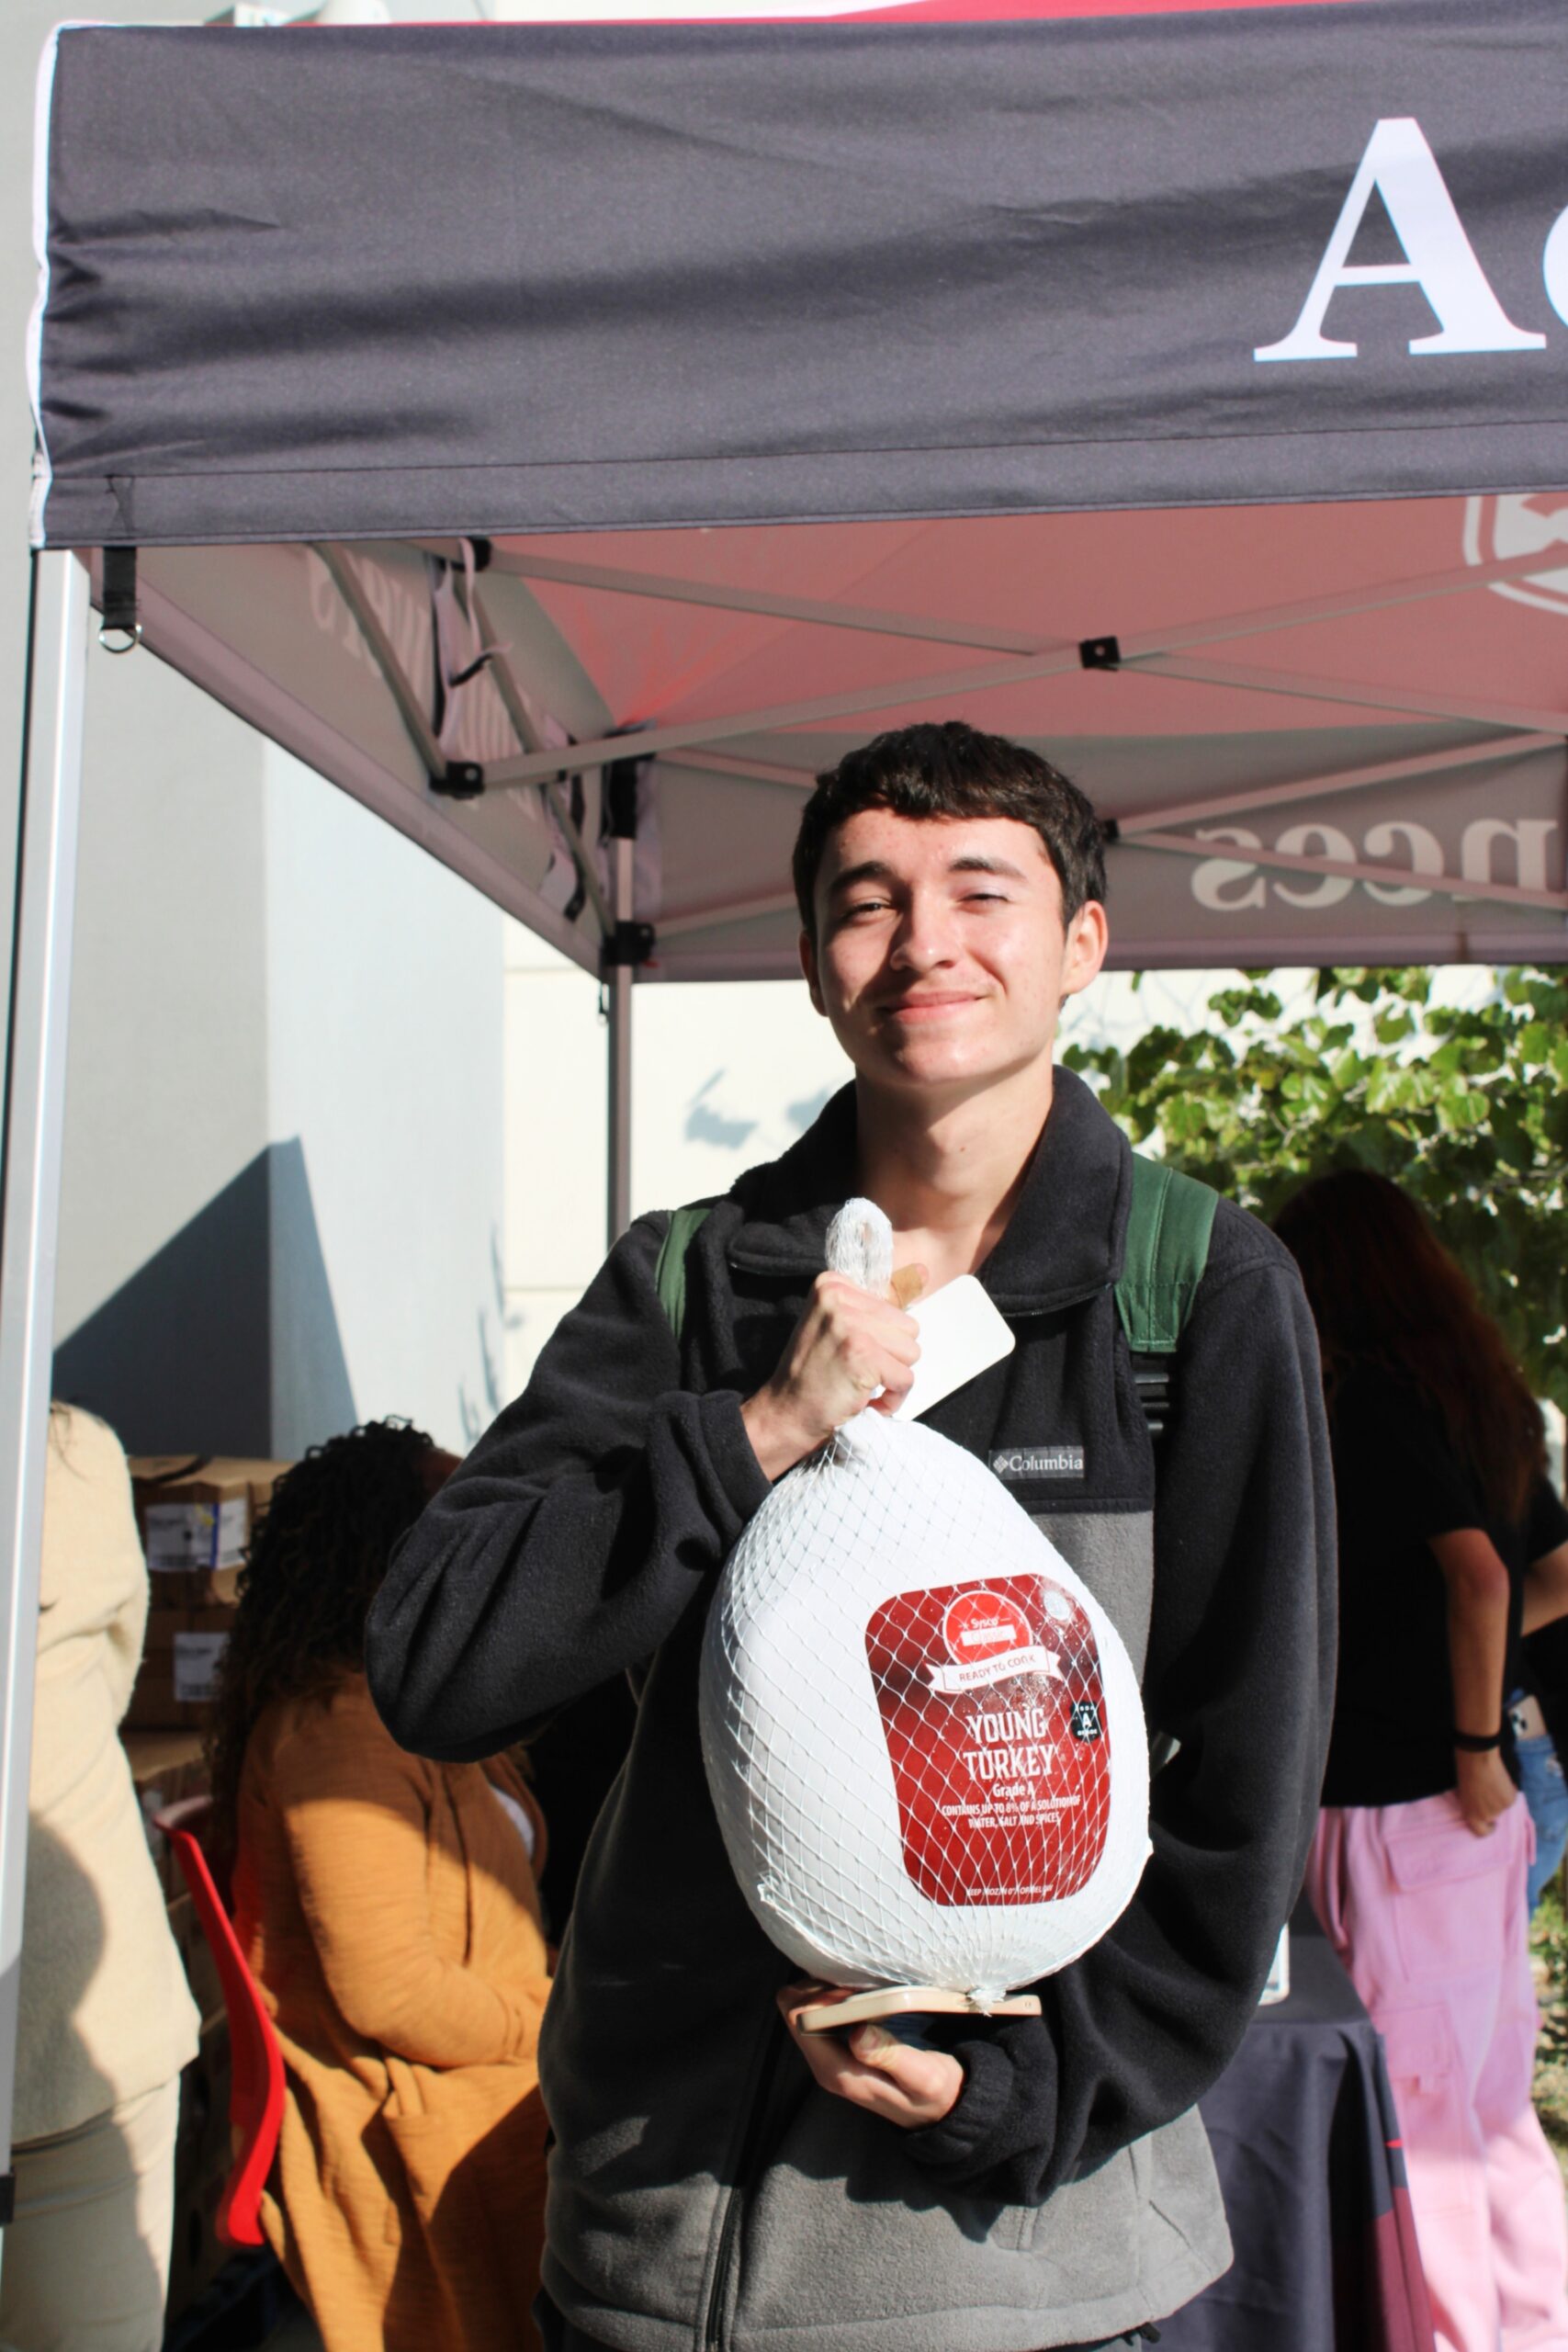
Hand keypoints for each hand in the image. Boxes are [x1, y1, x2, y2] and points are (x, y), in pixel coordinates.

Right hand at [741, 1266, 924, 1480]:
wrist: (785, 1413)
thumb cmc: (814, 1373)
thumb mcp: (836, 1324)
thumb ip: (876, 1305)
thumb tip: (926, 1270)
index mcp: (831, 1283)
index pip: (892, 1309)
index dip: (880, 1340)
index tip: (849, 1352)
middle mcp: (839, 1297)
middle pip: (907, 1328)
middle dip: (889, 1357)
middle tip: (855, 1370)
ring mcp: (849, 1325)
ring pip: (911, 1352)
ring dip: (891, 1377)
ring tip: (859, 1383)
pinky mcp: (862, 1354)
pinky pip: (905, 1378)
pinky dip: (892, 1398)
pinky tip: (863, 1399)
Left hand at [777, 1983, 962, 2129]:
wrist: (939, 2108)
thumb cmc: (933, 2092)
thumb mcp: (923, 2077)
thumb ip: (890, 2057)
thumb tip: (857, 2033)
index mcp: (839, 2073)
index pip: (800, 2021)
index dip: (820, 1996)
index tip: (853, 1991)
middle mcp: (825, 2065)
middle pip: (793, 2009)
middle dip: (818, 1988)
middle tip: (856, 1984)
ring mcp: (829, 2055)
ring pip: (802, 2007)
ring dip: (825, 1989)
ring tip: (860, 1987)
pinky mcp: (837, 2047)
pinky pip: (817, 2011)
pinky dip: (832, 1995)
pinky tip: (860, 1994)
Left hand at [1454, 1746, 1514, 1836]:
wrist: (1477, 1760)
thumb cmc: (1465, 1772)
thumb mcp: (1463, 1793)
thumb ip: (1473, 1804)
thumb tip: (1479, 1805)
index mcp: (1471, 1816)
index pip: (1482, 1832)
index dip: (1488, 1828)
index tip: (1491, 1823)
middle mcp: (1486, 1817)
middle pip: (1494, 1815)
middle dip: (1492, 1806)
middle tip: (1489, 1791)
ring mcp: (1500, 1810)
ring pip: (1503, 1806)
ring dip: (1500, 1797)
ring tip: (1493, 1782)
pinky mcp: (1510, 1801)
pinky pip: (1511, 1798)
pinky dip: (1508, 1790)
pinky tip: (1501, 1779)